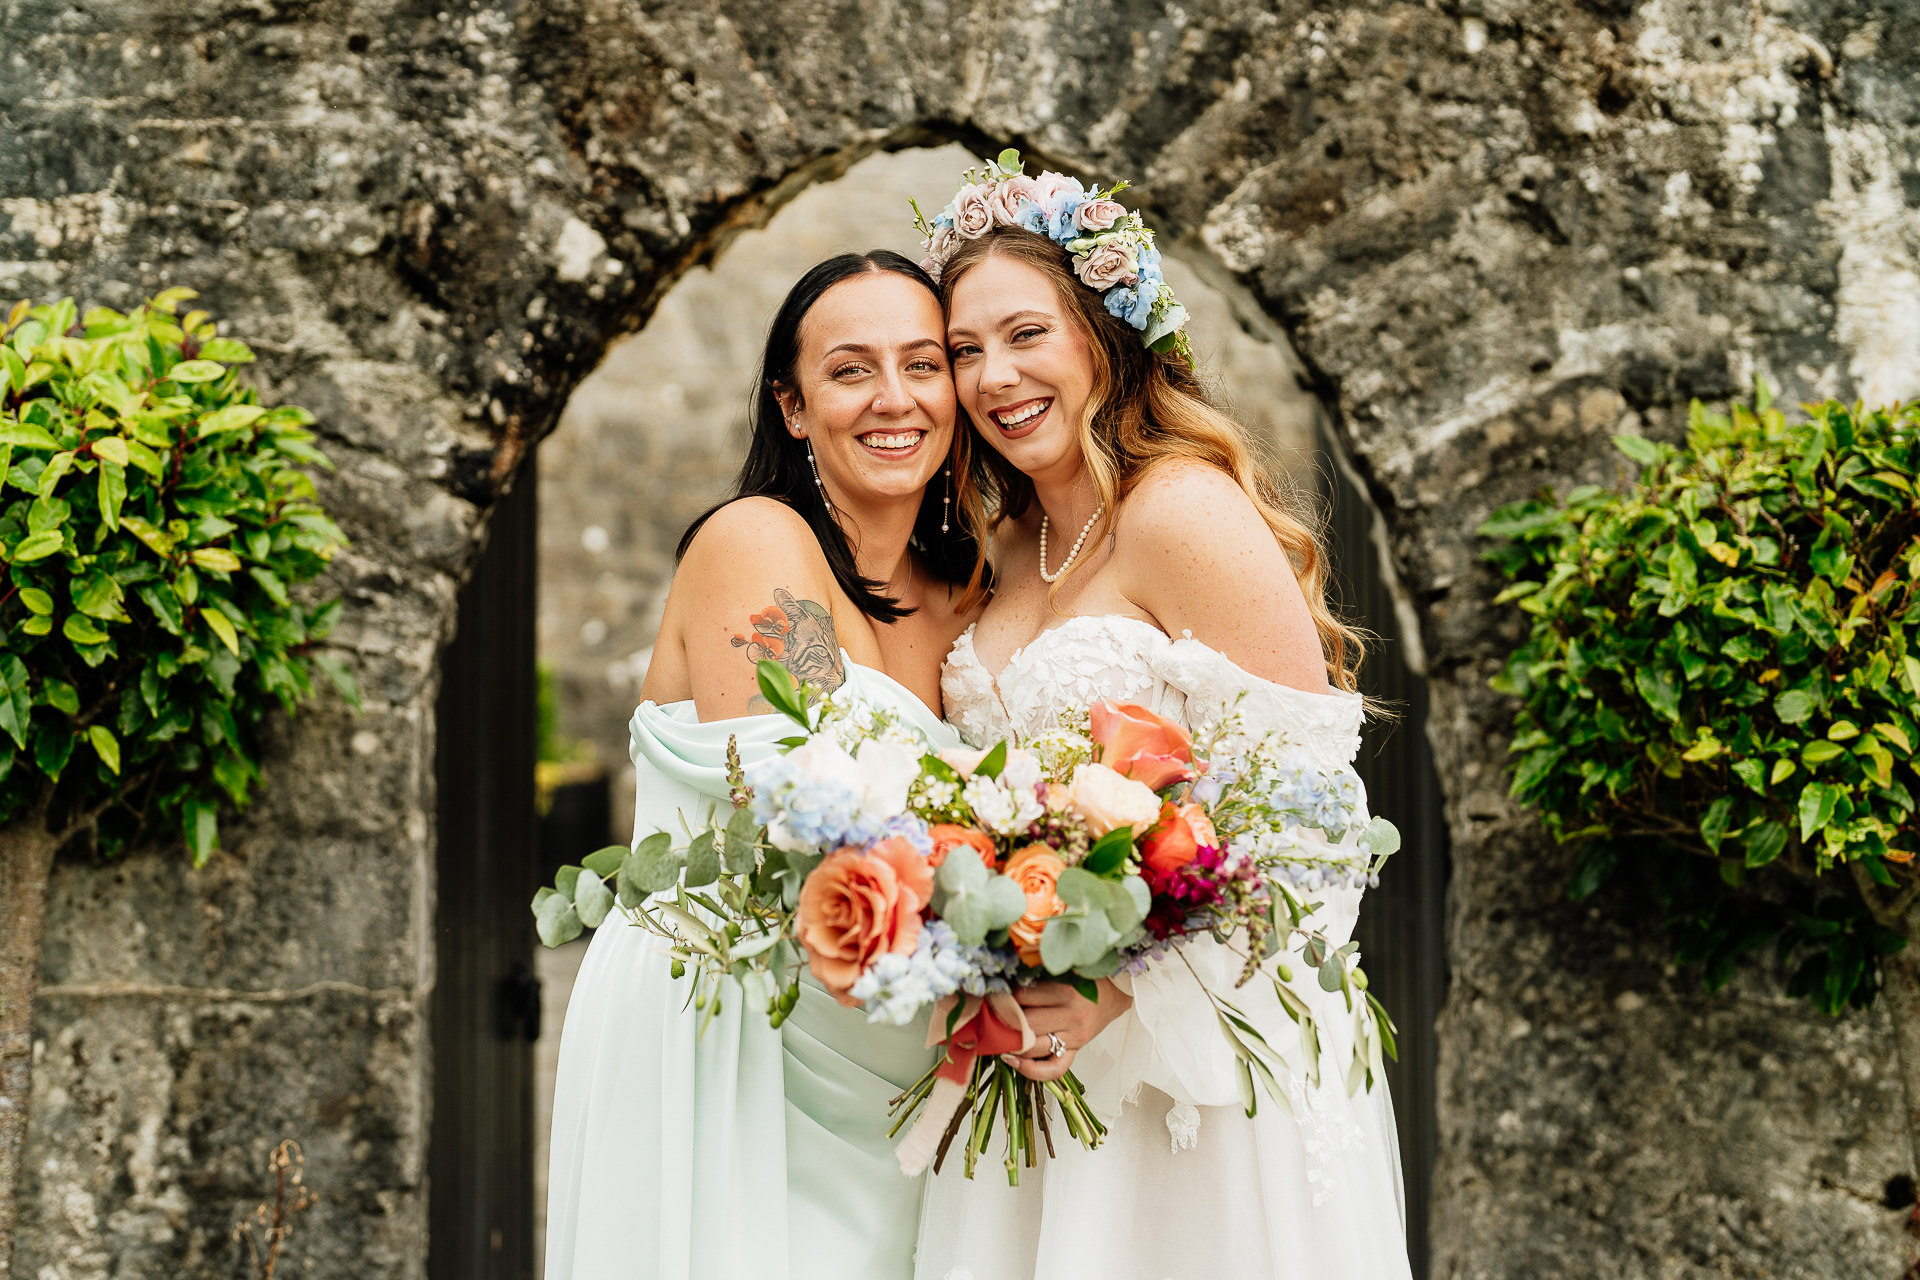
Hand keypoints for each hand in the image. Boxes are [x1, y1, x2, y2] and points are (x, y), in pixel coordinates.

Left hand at [1003, 979, 1133, 1081]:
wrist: (1114, 994)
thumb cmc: (1085, 981)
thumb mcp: (1064, 972)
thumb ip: (1038, 978)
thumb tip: (1003, 983)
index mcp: (1066, 991)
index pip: (1023, 996)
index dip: (1004, 996)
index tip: (993, 995)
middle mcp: (1071, 1016)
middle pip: (1025, 1023)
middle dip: (1003, 1021)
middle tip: (989, 1016)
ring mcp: (1074, 1038)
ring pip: (1033, 1047)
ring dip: (1010, 1044)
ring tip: (996, 1036)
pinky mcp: (1075, 1052)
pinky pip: (1053, 1070)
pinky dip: (1030, 1071)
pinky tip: (1012, 1061)